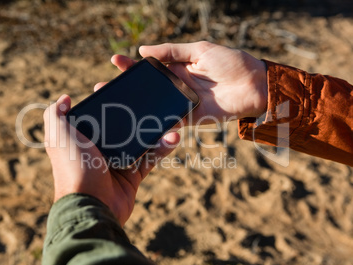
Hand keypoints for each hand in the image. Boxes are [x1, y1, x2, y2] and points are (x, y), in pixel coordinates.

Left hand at [43, 95, 179, 225]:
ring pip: (139, 141)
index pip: (96, 116)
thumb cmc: (73, 167)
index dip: (106, 103)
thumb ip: (55, 115)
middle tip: (149, 101)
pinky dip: (162, 148)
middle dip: (136, 115)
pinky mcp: (132, 176)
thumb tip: (64, 98)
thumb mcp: (57, 136)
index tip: (117, 90)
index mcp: (81, 140)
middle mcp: (99, 151)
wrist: (91, 204)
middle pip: (121, 128)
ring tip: (169, 118)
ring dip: (154, 130)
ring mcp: (117, 164)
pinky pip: (149, 159)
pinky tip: (173, 137)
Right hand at [106, 41, 267, 124]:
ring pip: (154, 104)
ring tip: (115, 103)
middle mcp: (176, 85)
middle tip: (104, 86)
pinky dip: (154, 121)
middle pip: (147, 87)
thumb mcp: (200, 49)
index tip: (115, 61)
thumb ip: (172, 51)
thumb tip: (143, 49)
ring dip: (136, 104)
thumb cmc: (230, 62)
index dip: (132, 65)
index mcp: (178, 67)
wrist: (254, 85)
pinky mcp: (190, 117)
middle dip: (127, 86)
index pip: (149, 66)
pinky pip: (169, 120)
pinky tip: (137, 121)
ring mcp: (181, 102)